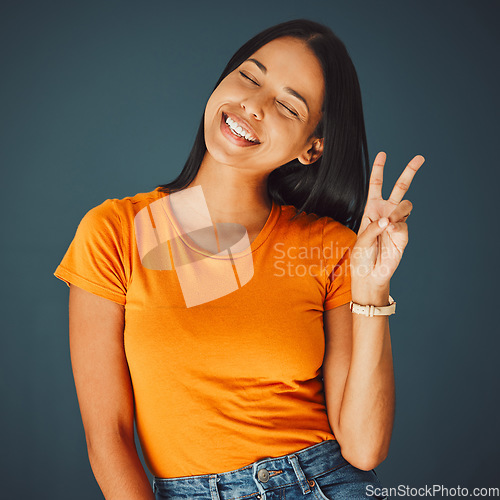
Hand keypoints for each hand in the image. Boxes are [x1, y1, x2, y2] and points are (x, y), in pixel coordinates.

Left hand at [350, 152, 424, 290]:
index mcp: (371, 209)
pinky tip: (390, 231)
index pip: (376, 185)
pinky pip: (404, 224)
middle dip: (409, 172)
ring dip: (398, 210)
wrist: (370, 275)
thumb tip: (389, 220)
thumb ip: (373, 228)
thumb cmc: (361, 257)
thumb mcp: (360, 241)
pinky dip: (397, 226)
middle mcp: (385, 212)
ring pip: (405, 205)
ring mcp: (396, 222)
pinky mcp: (403, 234)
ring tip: (389, 222)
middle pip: (399, 187)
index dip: (379, 170)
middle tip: (420, 157)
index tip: (383, 154)